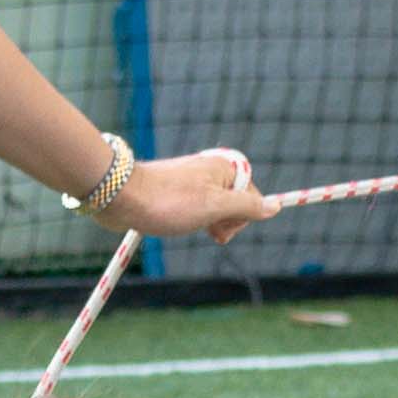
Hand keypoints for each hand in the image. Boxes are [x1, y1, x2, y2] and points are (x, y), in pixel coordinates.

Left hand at [109, 146, 264, 240]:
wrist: (121, 197)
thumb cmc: (169, 201)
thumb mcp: (215, 207)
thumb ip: (246, 207)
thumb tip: (275, 207)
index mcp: (224, 168)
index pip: (252, 195)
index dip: (243, 215)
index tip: (223, 224)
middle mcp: (209, 171)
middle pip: (235, 203)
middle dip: (225, 222)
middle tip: (206, 229)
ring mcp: (192, 183)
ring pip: (215, 210)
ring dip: (208, 225)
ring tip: (189, 226)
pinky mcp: (176, 194)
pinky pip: (196, 211)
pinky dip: (192, 222)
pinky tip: (179, 225)